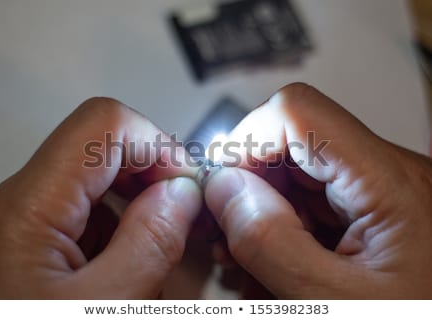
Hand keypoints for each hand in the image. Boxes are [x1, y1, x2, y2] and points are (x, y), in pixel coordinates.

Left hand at [0, 98, 201, 298]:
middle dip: (153, 173)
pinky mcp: (29, 238)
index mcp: (27, 210)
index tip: (188, 184)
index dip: (156, 143)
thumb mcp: (106, 309)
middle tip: (185, 213)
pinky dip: (120, 224)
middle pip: (100, 145)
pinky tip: (131, 259)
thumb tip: (182, 193)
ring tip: (163, 242)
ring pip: (96, 178)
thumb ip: (149, 242)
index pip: (104, 124)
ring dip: (140, 201)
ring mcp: (22, 220)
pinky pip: (85, 210)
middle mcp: (16, 203)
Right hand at [205, 83, 431, 298]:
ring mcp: (378, 194)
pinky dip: (282, 234)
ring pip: (294, 179)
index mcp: (391, 183)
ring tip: (247, 265)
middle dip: (247, 189)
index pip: (298, 113)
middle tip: (225, 236)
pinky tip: (273, 269)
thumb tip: (223, 187)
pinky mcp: (370, 214)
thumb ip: (271, 241)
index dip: (246, 140)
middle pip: (290, 147)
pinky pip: (310, 206)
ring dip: (260, 218)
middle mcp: (388, 176)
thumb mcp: (334, 300)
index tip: (218, 183)